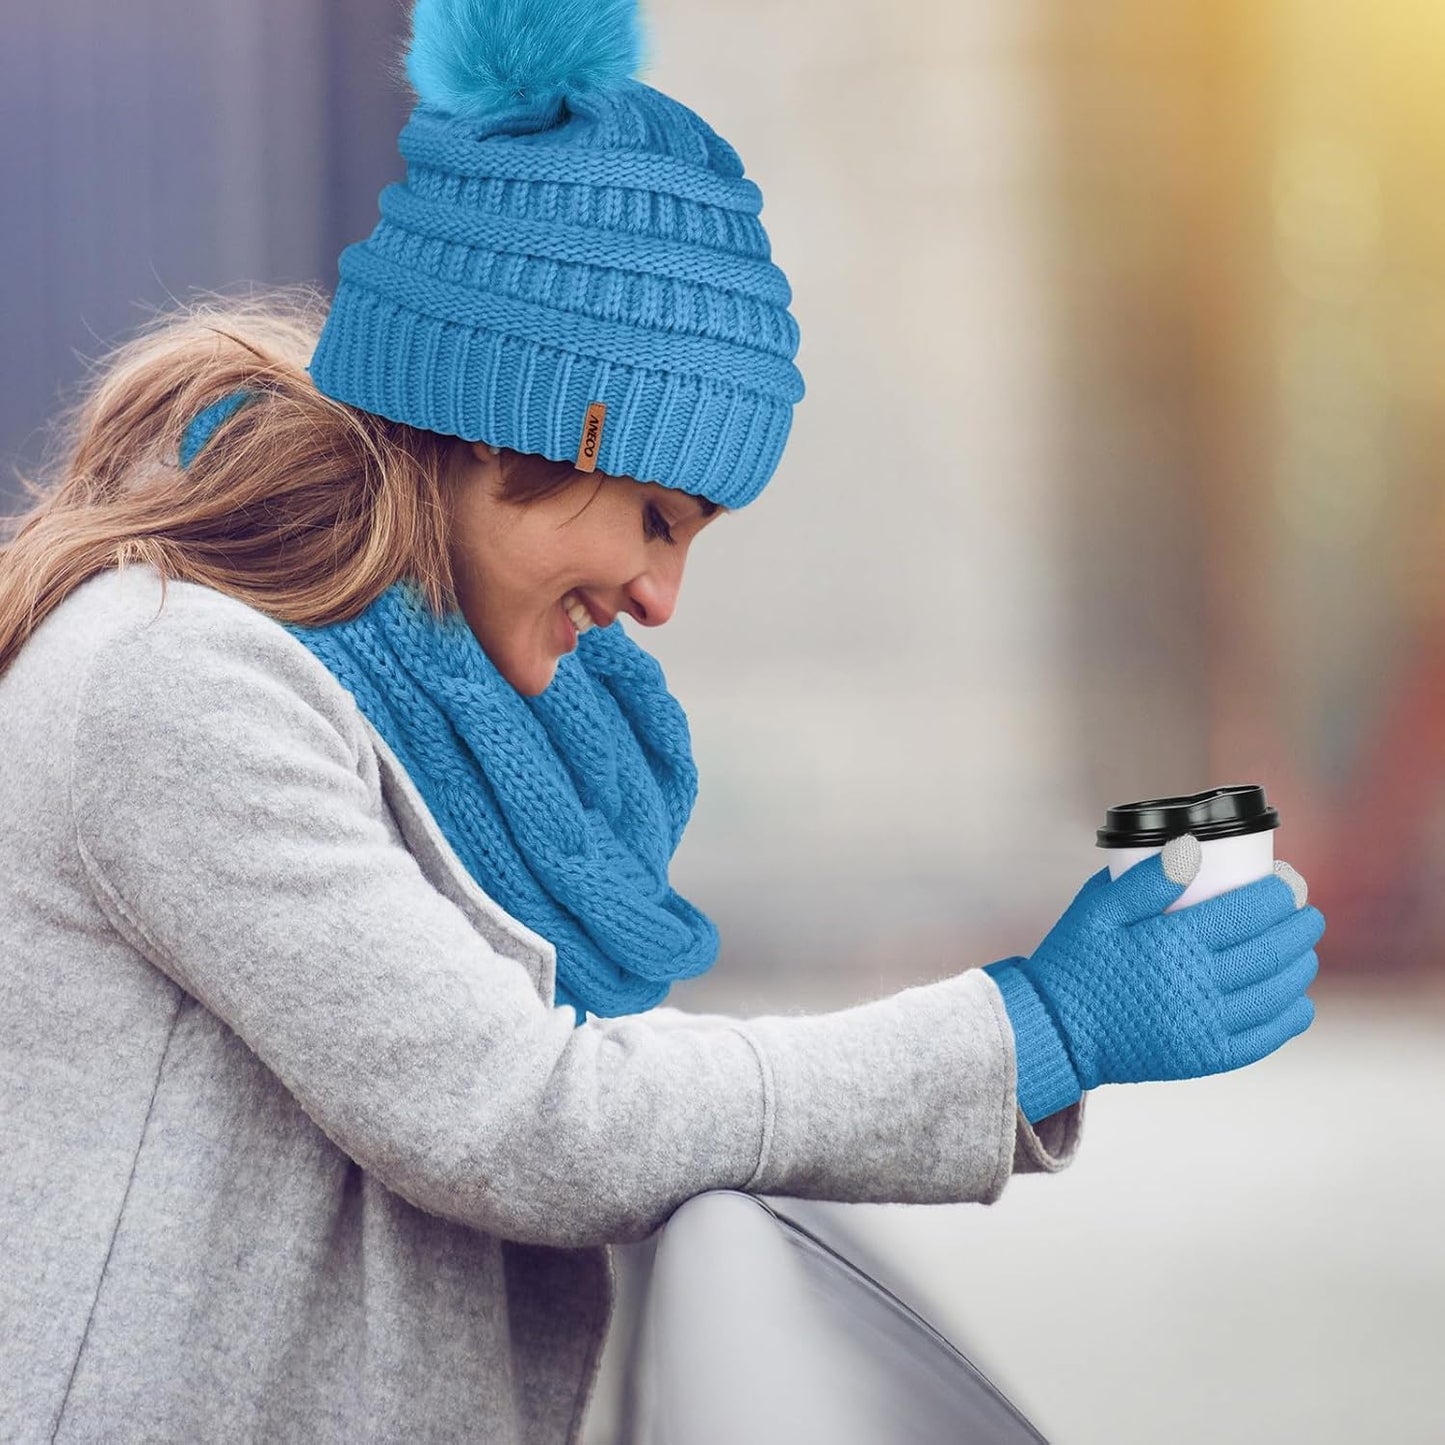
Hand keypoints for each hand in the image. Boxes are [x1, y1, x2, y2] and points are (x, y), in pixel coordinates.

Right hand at [985, 835, 1323, 1121]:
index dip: (1279, 894)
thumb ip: (1145, 880)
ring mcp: (1204, 1027)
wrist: (1058, 1030)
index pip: (1248, 913)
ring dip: (1300, 967)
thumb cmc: (1077, 961)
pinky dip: (1290, 1017)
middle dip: (1300, 927)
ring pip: (1276, 994)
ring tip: (1304, 949)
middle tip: (1306, 911)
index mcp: (1173, 944)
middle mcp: (1196, 987)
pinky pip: (1264, 1038)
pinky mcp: (1205, 1057)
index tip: (1287, 882)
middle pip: (1271, 951)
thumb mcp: (1098, 909)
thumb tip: (1192, 849)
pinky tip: (1297, 1000)